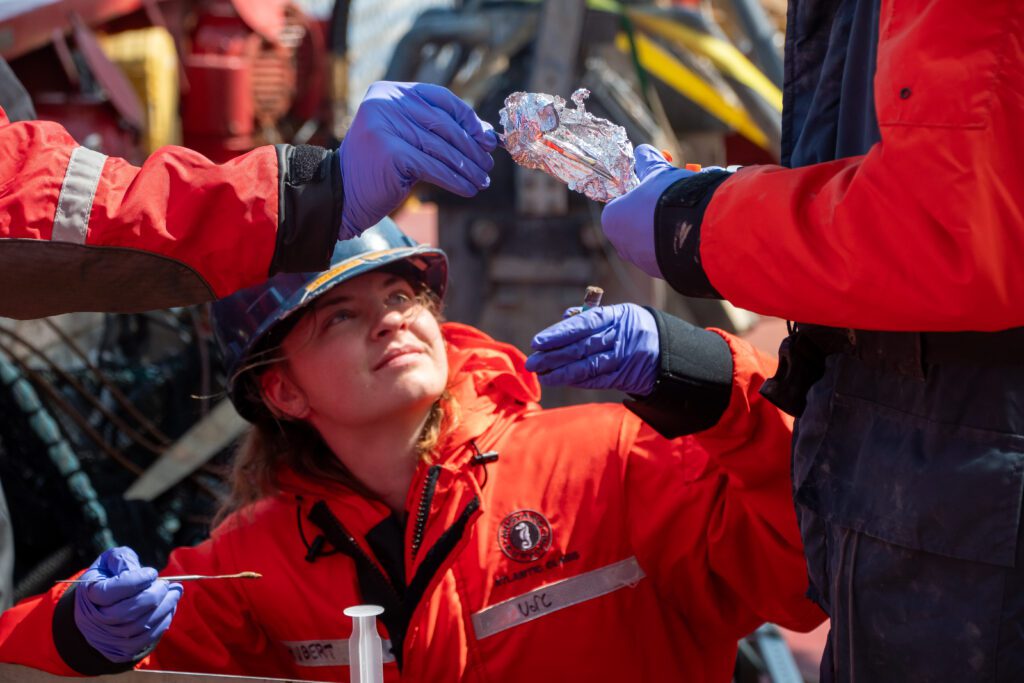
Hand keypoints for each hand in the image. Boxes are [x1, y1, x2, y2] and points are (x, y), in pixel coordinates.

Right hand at [73, 547, 181, 662]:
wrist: (96, 608)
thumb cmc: (108, 578)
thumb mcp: (109, 562)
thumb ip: (123, 560)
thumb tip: (145, 573)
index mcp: (90, 594)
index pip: (112, 591)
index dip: (136, 581)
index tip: (152, 572)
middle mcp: (95, 620)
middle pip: (127, 613)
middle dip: (154, 596)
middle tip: (168, 584)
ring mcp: (107, 637)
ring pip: (140, 626)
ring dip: (164, 608)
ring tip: (175, 593)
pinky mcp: (121, 650)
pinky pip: (146, 639)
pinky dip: (162, 622)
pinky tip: (169, 608)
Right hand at [338, 81, 496, 238]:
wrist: (343, 194)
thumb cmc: (380, 167)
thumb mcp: (408, 139)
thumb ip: (440, 130)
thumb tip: (488, 134)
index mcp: (388, 91)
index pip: (439, 98)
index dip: (467, 118)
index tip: (486, 138)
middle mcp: (384, 103)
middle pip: (443, 124)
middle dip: (471, 147)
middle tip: (488, 164)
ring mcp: (386, 126)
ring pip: (441, 148)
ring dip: (467, 167)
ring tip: (482, 180)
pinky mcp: (392, 153)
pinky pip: (434, 167)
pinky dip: (456, 180)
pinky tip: (469, 188)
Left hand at [525, 304, 659, 394]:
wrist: (668, 350)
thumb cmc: (634, 328)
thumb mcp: (618, 315)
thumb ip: (590, 316)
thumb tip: (564, 317)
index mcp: (618, 316)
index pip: (583, 324)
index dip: (559, 333)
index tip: (537, 342)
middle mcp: (621, 337)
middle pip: (582, 347)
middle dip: (554, 356)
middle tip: (532, 362)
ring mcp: (624, 358)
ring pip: (588, 367)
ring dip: (562, 372)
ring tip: (543, 375)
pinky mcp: (625, 376)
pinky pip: (598, 380)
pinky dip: (578, 381)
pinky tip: (561, 380)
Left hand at [602, 145, 697, 277]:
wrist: (694, 234)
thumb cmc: (667, 200)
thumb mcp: (657, 172)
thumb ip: (647, 161)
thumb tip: (643, 151)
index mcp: (612, 219)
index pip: (621, 202)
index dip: (639, 190)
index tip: (655, 185)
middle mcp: (622, 244)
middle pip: (638, 221)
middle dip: (655, 209)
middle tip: (675, 196)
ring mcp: (642, 261)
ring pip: (655, 238)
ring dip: (668, 225)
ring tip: (689, 212)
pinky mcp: (664, 272)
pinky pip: (670, 252)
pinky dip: (679, 241)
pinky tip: (694, 230)